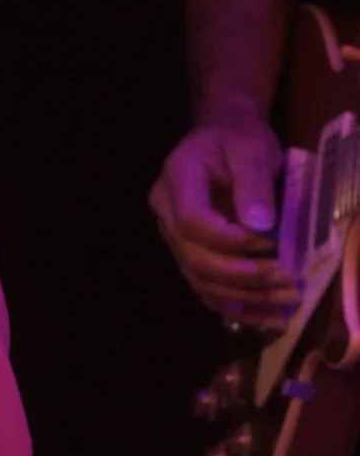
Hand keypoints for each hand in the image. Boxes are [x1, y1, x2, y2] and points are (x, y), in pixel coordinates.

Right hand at [148, 113, 300, 329]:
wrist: (221, 137)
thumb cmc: (236, 139)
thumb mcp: (251, 149)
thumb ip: (253, 184)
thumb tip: (262, 227)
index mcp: (176, 182)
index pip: (192, 222)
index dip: (230, 240)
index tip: (271, 242)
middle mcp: (167, 215)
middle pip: (195, 258)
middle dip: (244, 276)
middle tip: (289, 279)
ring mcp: (175, 239)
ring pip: (201, 280)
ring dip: (245, 297)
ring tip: (287, 303)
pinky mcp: (190, 254)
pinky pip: (206, 289)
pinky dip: (237, 308)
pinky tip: (268, 318)